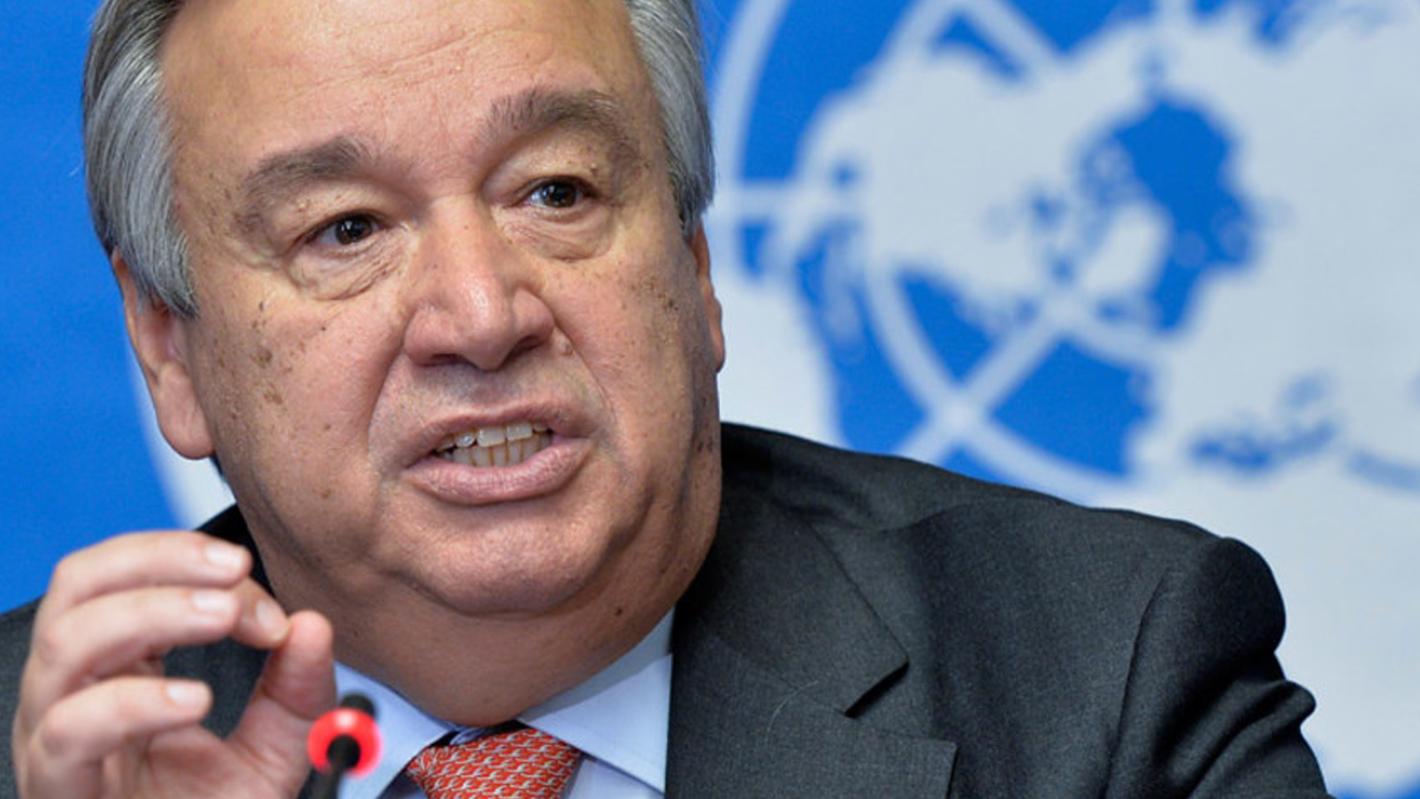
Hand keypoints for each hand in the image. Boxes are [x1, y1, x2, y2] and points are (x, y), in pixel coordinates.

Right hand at [11, 531, 335, 797]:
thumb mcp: (272, 751)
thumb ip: (298, 691)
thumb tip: (313, 625)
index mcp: (117, 669)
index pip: (126, 575)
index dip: (196, 566)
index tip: (267, 604)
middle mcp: (74, 694)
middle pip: (79, 584)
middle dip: (162, 560)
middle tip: (235, 573)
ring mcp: (56, 740)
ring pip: (65, 642)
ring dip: (151, 610)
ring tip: (224, 618)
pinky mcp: (58, 788)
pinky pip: (71, 730)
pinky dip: (133, 701)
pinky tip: (193, 699)